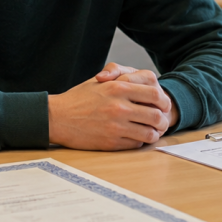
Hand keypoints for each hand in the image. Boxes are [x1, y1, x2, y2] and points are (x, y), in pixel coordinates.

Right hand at [47, 62, 175, 149]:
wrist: (57, 117)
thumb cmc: (78, 98)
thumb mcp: (99, 81)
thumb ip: (121, 77)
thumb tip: (143, 83)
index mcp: (118, 88)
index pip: (154, 94)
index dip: (163, 101)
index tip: (163, 105)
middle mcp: (119, 107)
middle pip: (156, 116)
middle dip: (162, 120)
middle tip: (161, 121)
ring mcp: (116, 126)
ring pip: (149, 133)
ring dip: (153, 133)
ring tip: (151, 131)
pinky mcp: (111, 142)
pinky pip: (135, 143)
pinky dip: (139, 141)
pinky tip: (135, 137)